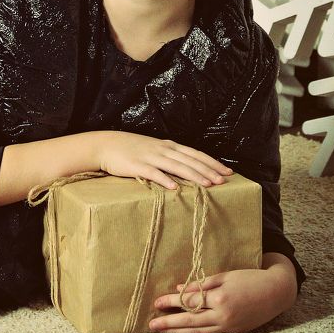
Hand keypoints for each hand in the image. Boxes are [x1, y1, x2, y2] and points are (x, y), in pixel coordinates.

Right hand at [95, 132, 232, 188]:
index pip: (195, 153)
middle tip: (224, 180)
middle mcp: (163, 150)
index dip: (212, 162)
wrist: (105, 145)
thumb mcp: (153, 149)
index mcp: (168, 145)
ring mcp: (150, 157)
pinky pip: (154, 173)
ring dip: (194, 175)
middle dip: (208, 170)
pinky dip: (165, 179)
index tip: (228, 171)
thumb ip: (169, 156)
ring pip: (177, 166)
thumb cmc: (130, 149)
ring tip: (208, 184)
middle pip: (190, 160)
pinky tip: (175, 187)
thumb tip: (187, 168)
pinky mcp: (137, 166)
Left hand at [150, 254, 297, 332]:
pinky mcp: (234, 332)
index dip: (171, 302)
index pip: (189, 302)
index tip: (156, 302)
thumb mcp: (224, 276)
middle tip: (152, 324)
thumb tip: (179, 288)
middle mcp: (223, 315)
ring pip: (199, 332)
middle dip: (169, 323)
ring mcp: (229, 326)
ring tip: (163, 332)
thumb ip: (201, 283)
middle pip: (190, 321)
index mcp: (220, 298)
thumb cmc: (250, 278)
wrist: (276, 292)